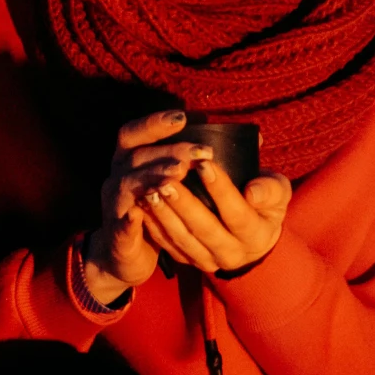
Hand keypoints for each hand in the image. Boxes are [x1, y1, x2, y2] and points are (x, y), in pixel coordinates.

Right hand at [79, 111, 213, 302]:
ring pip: (129, 186)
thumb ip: (216, 161)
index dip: (154, 124)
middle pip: (136, 156)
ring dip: (153, 177)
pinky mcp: (118, 235)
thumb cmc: (165, 212)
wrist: (130, 257)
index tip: (183, 117)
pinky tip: (145, 210)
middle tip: (199, 152)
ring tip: (178, 174)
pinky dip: (132, 218)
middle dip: (167, 152)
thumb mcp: (188, 182)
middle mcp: (119, 178)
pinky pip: (123, 224)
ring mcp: (116, 205)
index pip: (134, 133)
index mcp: (133, 161)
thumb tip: (258, 142)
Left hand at [141, 160, 291, 276]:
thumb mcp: (277, 193)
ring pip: (183, 239)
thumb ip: (270, 189)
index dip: (221, 191)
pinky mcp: (189, 261)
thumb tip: (253, 192)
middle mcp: (232, 254)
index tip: (203, 164)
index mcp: (256, 235)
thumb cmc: (265, 204)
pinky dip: (155, 226)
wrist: (254, 239)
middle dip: (184, 204)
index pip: (238, 215)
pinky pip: (169, 245)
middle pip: (205, 230)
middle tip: (167, 179)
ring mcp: (208, 261)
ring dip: (165, 215)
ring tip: (151, 190)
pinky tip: (143, 205)